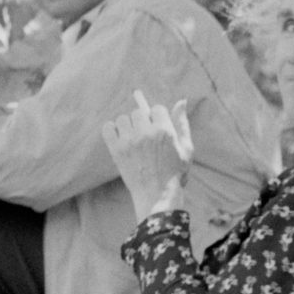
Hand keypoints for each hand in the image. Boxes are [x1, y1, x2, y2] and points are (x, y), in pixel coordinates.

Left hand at [102, 92, 193, 218]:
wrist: (157, 193)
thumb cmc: (175, 171)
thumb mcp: (186, 147)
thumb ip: (182, 123)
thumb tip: (181, 100)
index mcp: (164, 131)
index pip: (157, 108)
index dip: (158, 117)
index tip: (158, 128)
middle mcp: (145, 133)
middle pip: (138, 112)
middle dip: (143, 121)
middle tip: (146, 135)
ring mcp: (129, 141)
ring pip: (122, 119)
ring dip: (127, 126)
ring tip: (134, 139)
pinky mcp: (116, 149)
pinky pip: (107, 128)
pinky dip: (112, 130)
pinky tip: (120, 138)